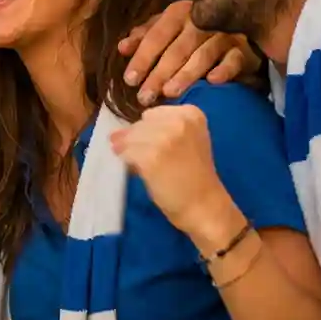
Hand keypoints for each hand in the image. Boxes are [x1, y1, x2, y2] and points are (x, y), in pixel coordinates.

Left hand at [110, 105, 240, 240]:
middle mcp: (179, 121)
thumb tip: (115, 134)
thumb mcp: (186, 141)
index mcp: (191, 113)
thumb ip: (159, 130)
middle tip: (149, 159)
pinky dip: (128, 162)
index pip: (153, 113)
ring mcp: (164, 138)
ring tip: (145, 166)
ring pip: (130, 138)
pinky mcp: (150, 156)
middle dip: (138, 140)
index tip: (159, 146)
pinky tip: (140, 172)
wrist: (204, 206)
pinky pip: (126, 153)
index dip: (150, 130)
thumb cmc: (194, 176)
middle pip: (140, 124)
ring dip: (130, 152)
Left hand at [118, 0, 260, 104]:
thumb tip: (121, 48)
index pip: (156, 36)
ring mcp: (224, 34)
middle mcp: (201, 20)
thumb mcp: (168, 28)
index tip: (129, 80)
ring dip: (185, 75)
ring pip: (202, 55)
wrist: (238, 30)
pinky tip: (212, 82)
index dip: (142, 57)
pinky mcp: (243, 50)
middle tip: (145, 97)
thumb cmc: (193, 33)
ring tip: (169, 94)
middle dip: (159, 74)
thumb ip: (145, 36)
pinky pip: (234, 60)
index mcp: (178, 13)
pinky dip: (224, 70)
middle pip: (177, 49)